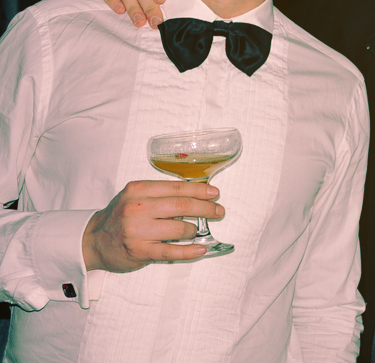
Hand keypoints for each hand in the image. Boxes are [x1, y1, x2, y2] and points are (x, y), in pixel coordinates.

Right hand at [82, 180, 223, 272]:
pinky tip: (200, 249)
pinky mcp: (140, 251)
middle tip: (219, 211)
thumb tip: (196, 192)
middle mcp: (137, 208)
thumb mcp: (135, 196)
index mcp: (139, 190)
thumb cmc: (120, 216)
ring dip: (194, 229)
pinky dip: (189, 250)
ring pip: (179, 227)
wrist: (93, 240)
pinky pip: (171, 251)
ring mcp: (138, 231)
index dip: (200, 190)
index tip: (214, 193)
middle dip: (206, 208)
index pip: (177, 188)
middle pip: (182, 205)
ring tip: (197, 230)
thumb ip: (160, 193)